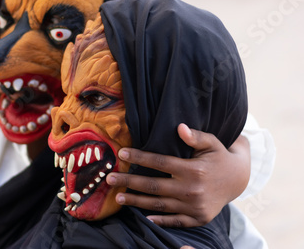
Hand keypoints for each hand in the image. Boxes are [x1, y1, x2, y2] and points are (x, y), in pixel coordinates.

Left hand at [106, 123, 249, 227]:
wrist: (239, 179)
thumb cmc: (219, 156)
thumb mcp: (211, 142)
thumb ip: (195, 136)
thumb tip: (179, 127)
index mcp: (193, 169)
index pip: (160, 162)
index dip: (139, 157)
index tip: (122, 153)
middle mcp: (192, 190)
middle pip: (154, 186)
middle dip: (129, 182)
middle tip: (110, 179)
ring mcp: (194, 207)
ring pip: (159, 205)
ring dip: (137, 202)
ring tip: (119, 198)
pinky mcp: (198, 218)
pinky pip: (175, 221)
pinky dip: (159, 221)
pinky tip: (143, 217)